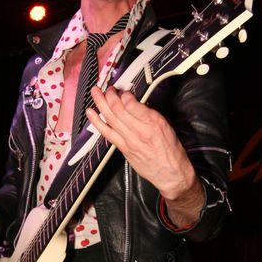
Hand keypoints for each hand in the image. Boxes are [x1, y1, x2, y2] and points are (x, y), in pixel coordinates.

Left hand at [86, 86, 204, 224]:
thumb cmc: (171, 149)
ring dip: (100, 103)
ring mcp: (129, 141)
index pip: (132, 104)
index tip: (123, 90)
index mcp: (153, 123)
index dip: (123, 94)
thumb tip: (134, 102)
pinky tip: (90, 112)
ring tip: (94, 92)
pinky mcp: (123, 149)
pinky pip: (107, 133)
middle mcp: (140, 131)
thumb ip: (150, 113)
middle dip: (110, 96)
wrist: (170, 173)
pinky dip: (97, 122)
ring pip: (110, 118)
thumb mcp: (167, 125)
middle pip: (118, 109)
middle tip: (106, 88)